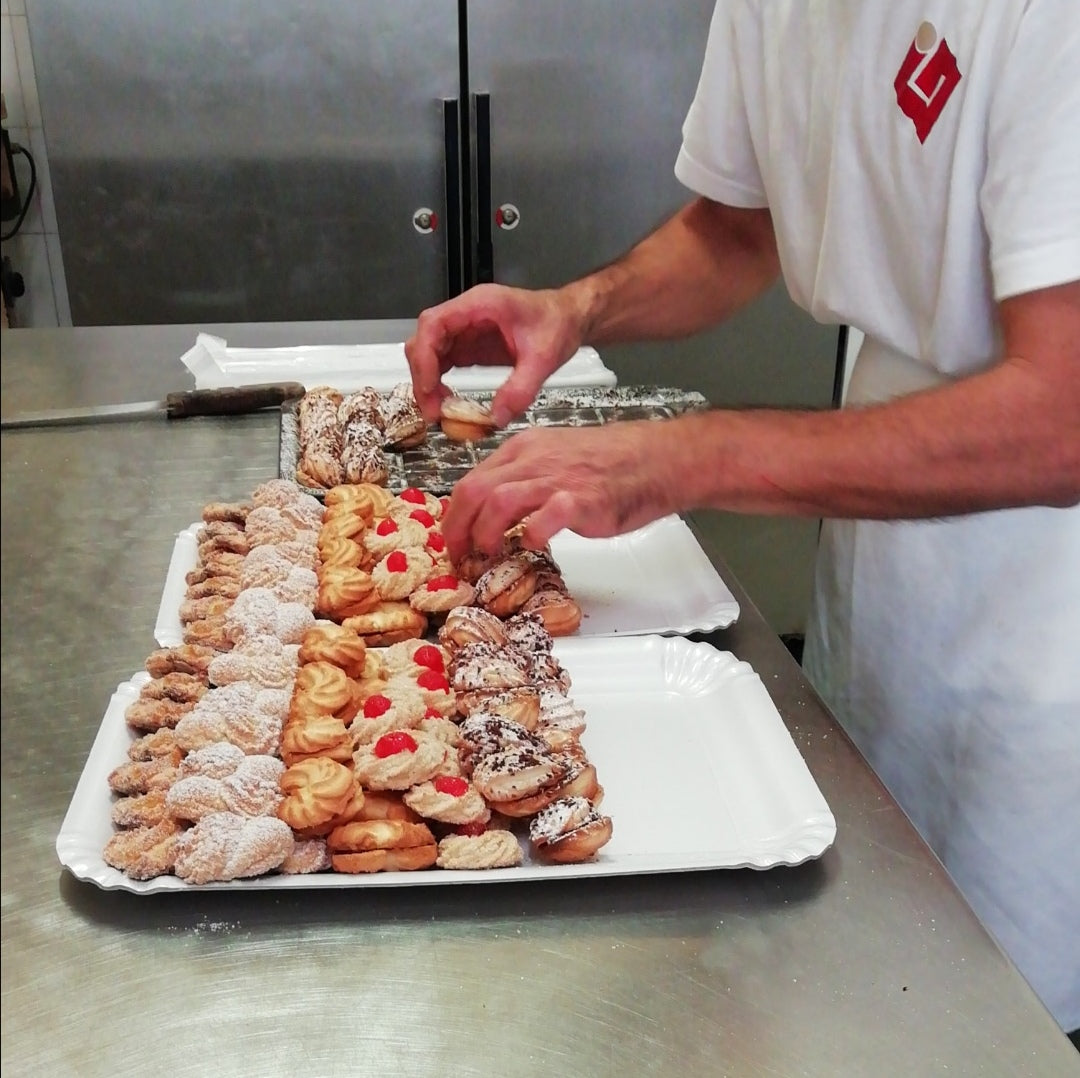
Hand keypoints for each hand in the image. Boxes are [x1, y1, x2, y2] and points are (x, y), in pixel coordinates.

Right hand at [405, 283, 582, 425]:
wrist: (569, 319)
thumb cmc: (558, 324)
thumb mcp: (544, 358)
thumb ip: (521, 389)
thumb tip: (496, 418)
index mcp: (480, 305)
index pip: (434, 324)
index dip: (425, 356)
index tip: (429, 387)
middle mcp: (465, 314)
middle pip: (424, 341)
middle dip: (423, 376)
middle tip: (433, 411)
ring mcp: (464, 330)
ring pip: (429, 354)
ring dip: (428, 383)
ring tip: (439, 413)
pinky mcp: (468, 346)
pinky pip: (442, 364)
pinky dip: (439, 385)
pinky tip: (448, 404)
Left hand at [441, 420, 679, 561]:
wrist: (654, 460)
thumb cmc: (608, 464)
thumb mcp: (554, 459)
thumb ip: (522, 480)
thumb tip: (492, 513)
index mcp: (524, 449)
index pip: (471, 479)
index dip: (455, 515)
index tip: (453, 540)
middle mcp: (534, 459)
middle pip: (474, 490)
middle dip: (457, 528)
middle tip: (458, 556)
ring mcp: (557, 478)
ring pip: (499, 500)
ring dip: (485, 533)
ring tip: (488, 553)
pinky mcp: (581, 500)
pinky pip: (545, 517)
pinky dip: (531, 535)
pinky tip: (532, 544)